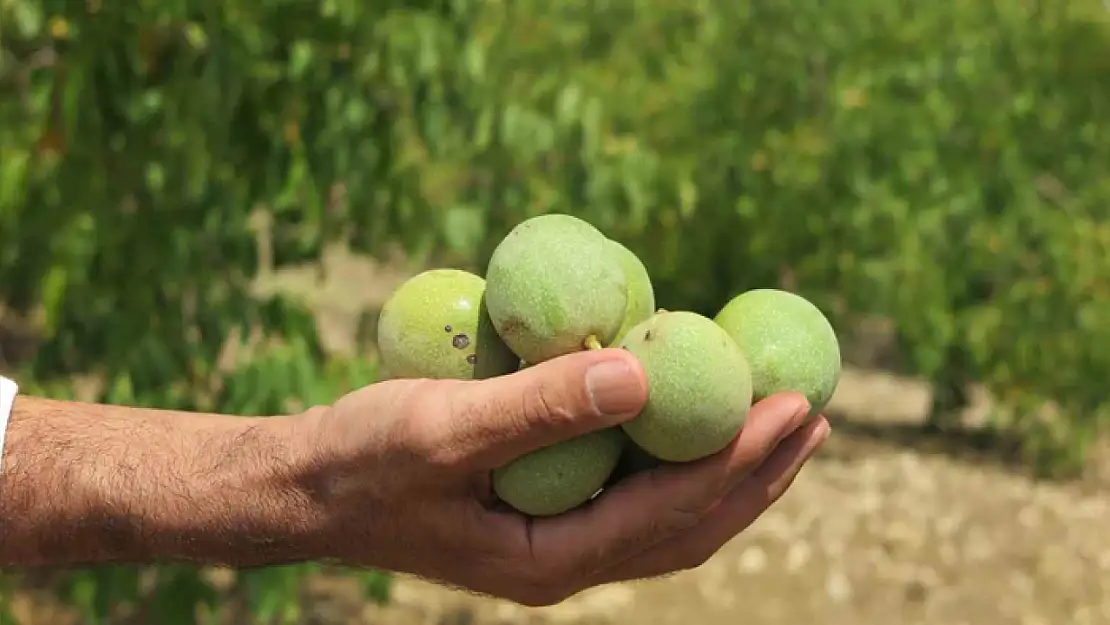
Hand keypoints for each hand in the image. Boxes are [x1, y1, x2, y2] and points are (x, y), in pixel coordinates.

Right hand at [296, 348, 829, 605]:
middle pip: (690, 526)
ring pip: (669, 516)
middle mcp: (566, 562)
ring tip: (782, 425)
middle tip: (814, 414)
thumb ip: (539, 408)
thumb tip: (642, 376)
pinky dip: (678, 461)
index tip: (793, 404)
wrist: (308, 488)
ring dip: (730, 472)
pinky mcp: (545, 514)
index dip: (740, 460)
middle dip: (759, 474)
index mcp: (551, 558)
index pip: (673, 513)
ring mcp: (557, 542)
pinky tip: (691, 421)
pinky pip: (634, 493)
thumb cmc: (363, 459)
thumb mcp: (442, 428)